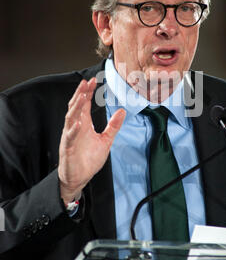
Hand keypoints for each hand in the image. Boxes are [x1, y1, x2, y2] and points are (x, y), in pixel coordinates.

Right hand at [58, 77, 125, 203]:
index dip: (88, 92)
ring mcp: (70, 137)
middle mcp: (75, 128)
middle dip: (80, 94)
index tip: (93, 81)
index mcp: (84, 124)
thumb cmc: (89, 159)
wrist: (80, 178)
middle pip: (75, 107)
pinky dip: (73, 130)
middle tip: (86, 83)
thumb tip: (123, 111)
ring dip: (76, 107)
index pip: (84, 104)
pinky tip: (78, 123)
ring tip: (82, 97)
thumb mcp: (106, 140)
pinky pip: (70, 138)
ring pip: (70, 119)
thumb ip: (113, 126)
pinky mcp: (68, 149)